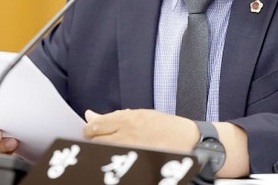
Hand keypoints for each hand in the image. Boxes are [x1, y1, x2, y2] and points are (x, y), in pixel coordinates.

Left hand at [83, 108, 249, 177]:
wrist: (188, 141)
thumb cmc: (165, 126)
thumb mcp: (139, 114)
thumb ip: (113, 117)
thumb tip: (89, 115)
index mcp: (128, 118)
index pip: (95, 125)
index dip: (89, 130)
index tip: (91, 132)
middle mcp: (128, 133)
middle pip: (95, 140)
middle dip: (92, 141)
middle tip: (97, 142)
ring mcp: (132, 149)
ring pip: (103, 152)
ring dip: (102, 150)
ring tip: (110, 150)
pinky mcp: (138, 161)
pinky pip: (117, 162)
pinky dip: (113, 160)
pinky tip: (118, 159)